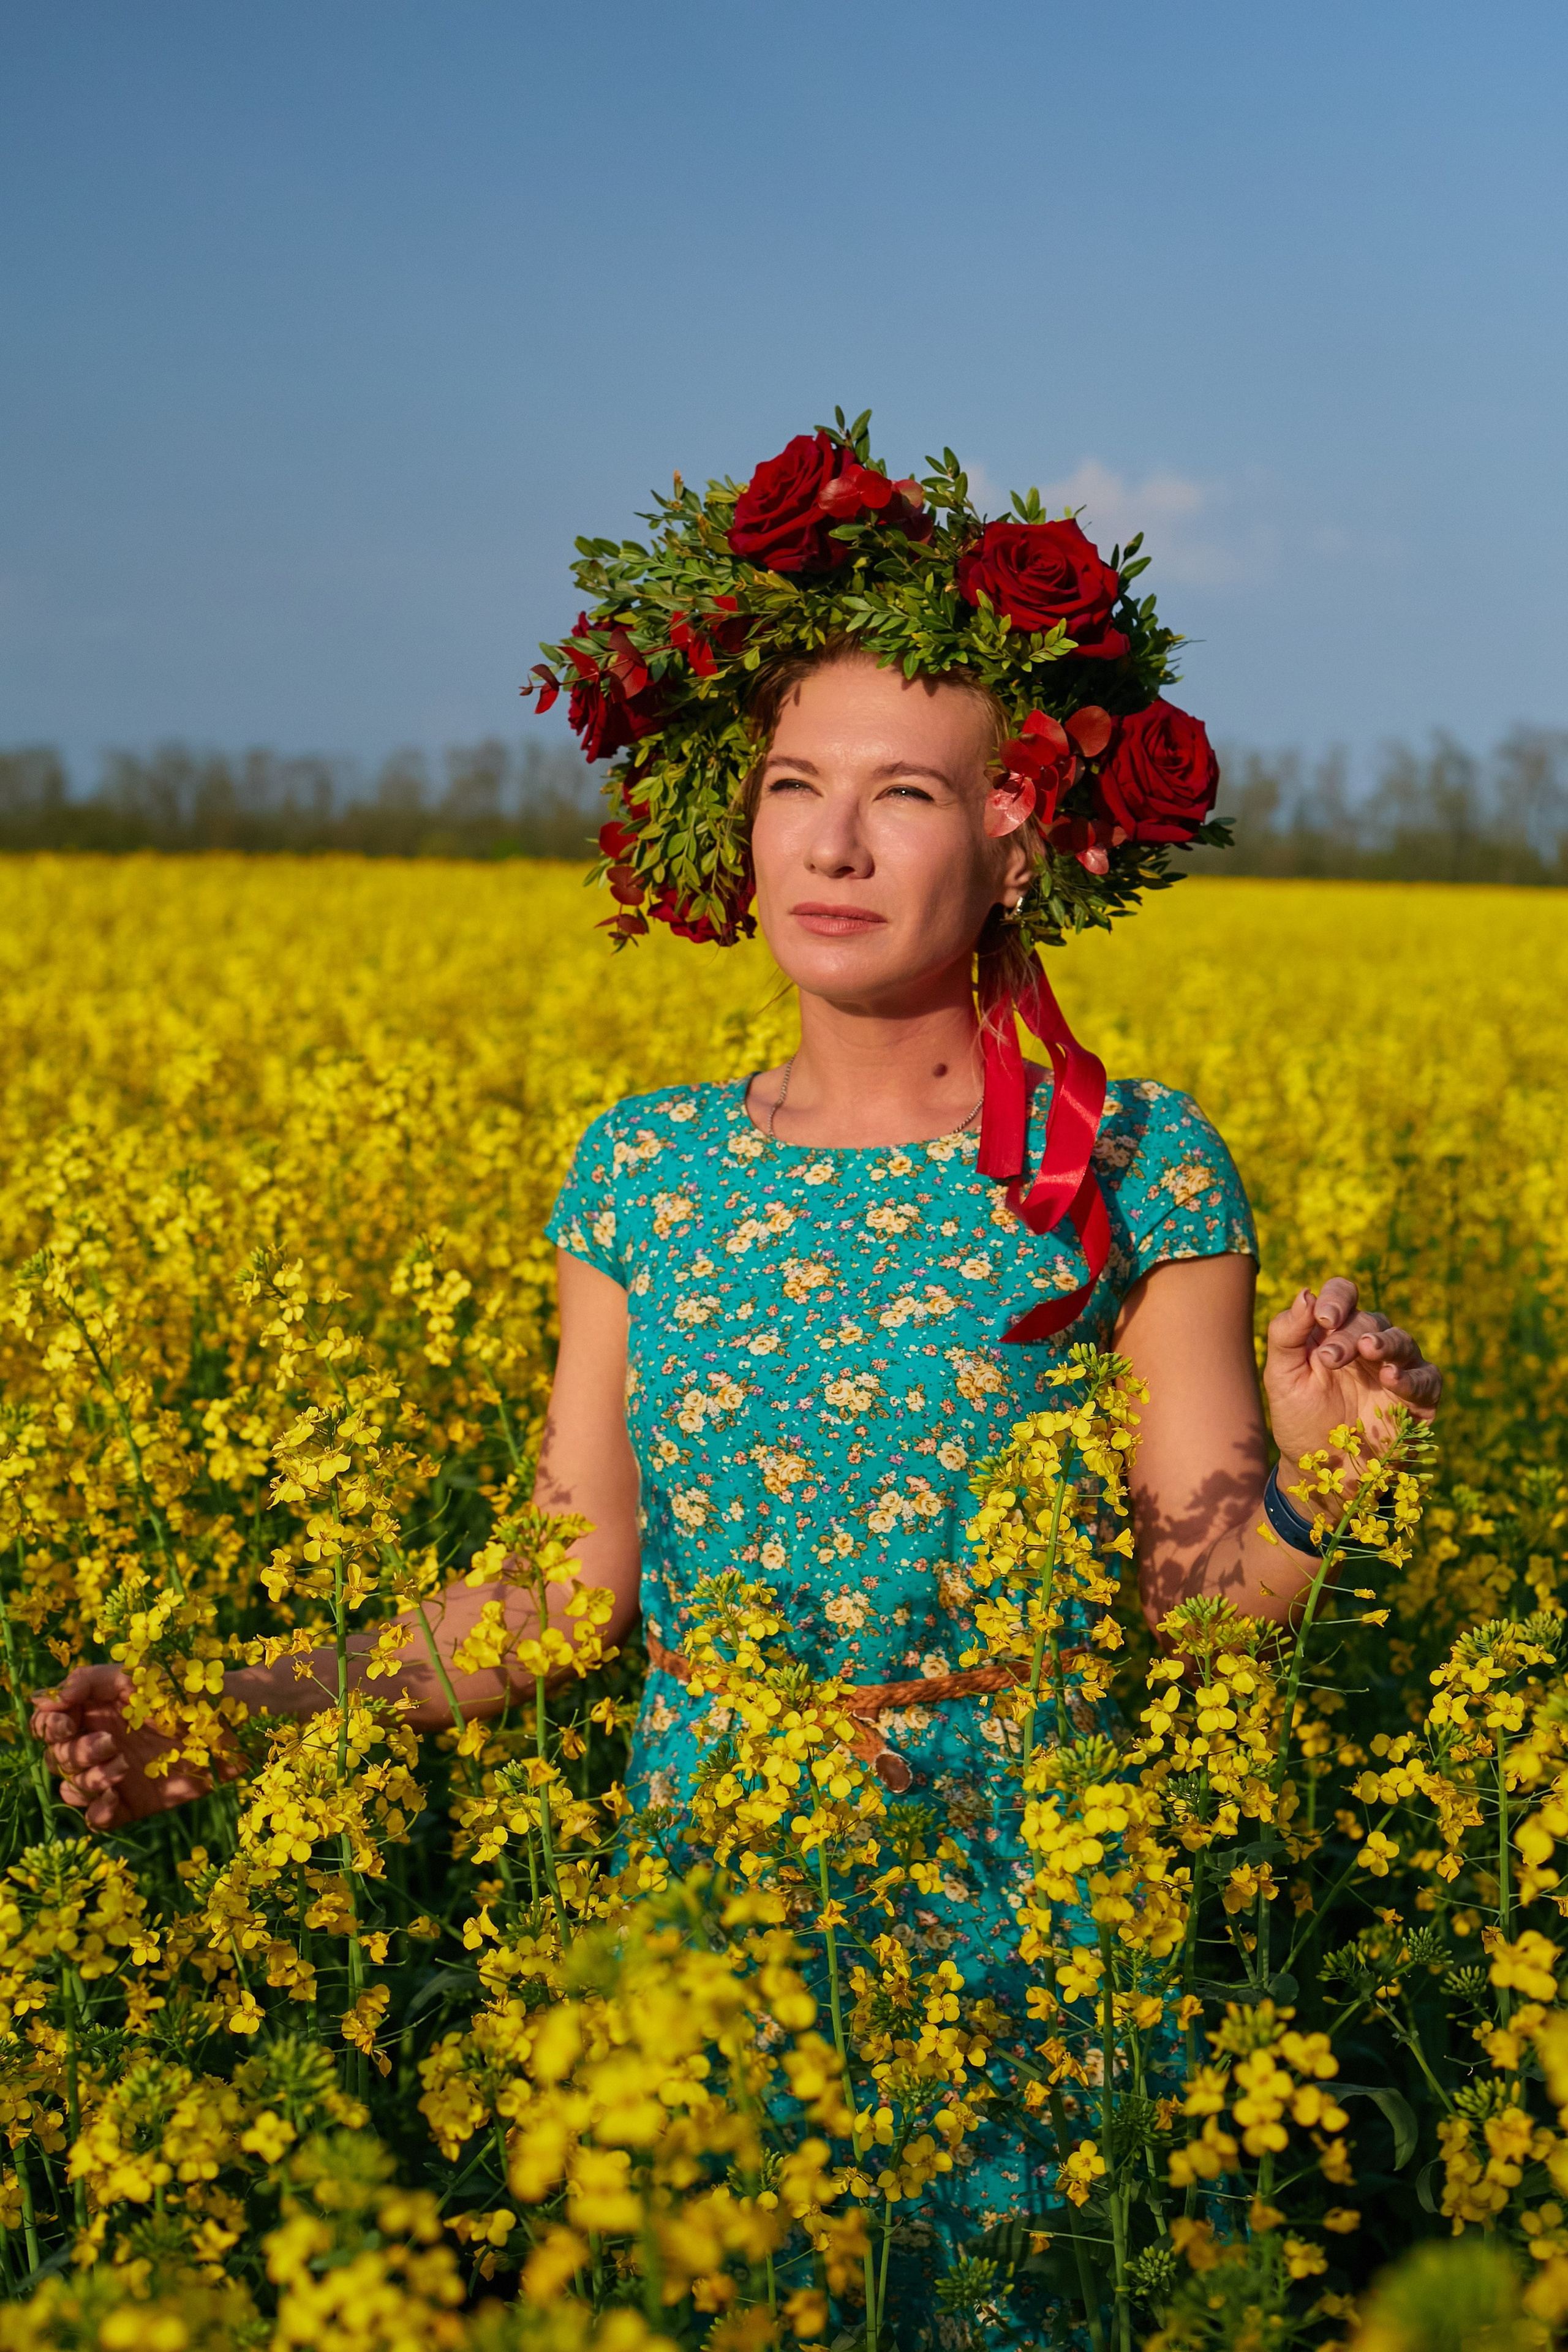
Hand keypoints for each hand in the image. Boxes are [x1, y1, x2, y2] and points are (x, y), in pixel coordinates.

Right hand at [30, 1665, 216, 1830]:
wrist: (235, 1724)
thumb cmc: (189, 1691)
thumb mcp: (140, 1675)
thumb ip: (88, 1680)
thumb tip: (38, 1698)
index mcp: (94, 1712)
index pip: (49, 1726)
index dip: (49, 1727)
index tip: (66, 1724)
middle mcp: (98, 1744)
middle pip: (57, 1759)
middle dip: (77, 1753)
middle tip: (111, 1744)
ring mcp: (114, 1776)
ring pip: (73, 1789)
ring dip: (88, 1780)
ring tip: (123, 1767)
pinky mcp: (132, 1803)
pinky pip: (97, 1818)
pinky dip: (98, 1811)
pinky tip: (115, 1797)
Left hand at [1264, 1276, 1441, 1497]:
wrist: (1320, 1470)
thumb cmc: (1299, 1418)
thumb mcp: (1281, 1377)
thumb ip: (1286, 1334)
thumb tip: (1305, 1293)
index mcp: (1334, 1332)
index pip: (1343, 1295)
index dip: (1338, 1297)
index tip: (1325, 1317)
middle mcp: (1368, 1344)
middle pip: (1369, 1320)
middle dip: (1348, 1335)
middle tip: (1329, 1360)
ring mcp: (1396, 1369)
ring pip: (1401, 1340)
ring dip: (1385, 1343)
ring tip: (1369, 1351)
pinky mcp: (1419, 1397)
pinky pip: (1427, 1377)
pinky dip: (1412, 1376)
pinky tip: (1393, 1379)